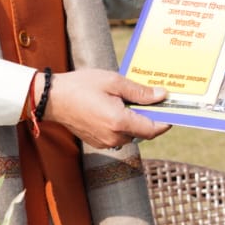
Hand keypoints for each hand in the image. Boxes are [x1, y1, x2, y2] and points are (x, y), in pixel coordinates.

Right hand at [42, 68, 170, 147]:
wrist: (51, 99)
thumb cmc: (81, 86)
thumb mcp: (113, 82)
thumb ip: (139, 92)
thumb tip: (161, 96)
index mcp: (119, 122)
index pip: (152, 130)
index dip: (165, 122)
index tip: (173, 112)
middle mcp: (113, 137)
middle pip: (142, 132)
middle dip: (148, 117)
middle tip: (151, 99)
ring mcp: (104, 142)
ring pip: (130, 134)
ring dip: (134, 120)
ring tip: (128, 100)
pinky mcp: (97, 142)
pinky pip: (117, 135)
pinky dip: (121, 124)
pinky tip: (115, 107)